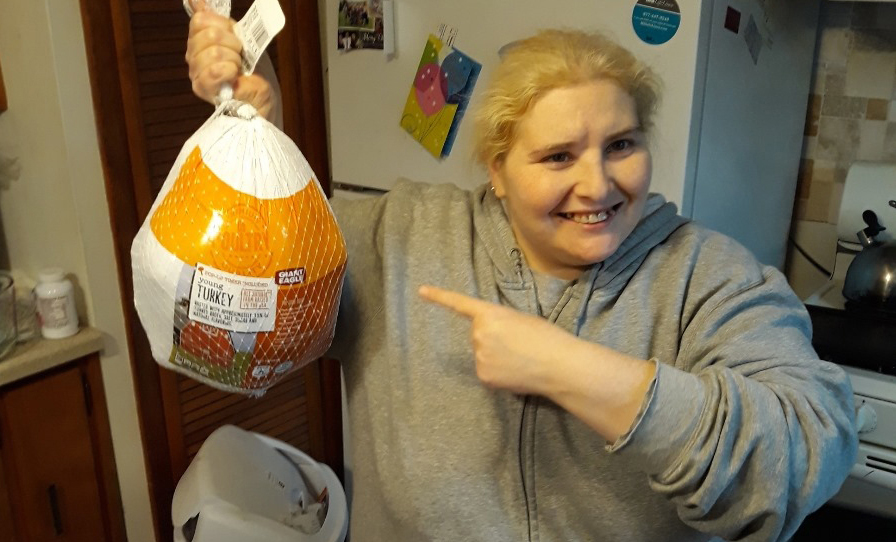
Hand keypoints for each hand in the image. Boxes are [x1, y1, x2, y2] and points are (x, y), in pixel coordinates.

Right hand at [186, 11, 276, 118]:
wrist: (264, 98)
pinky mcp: (202, 88)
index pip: (200, 19)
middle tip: (241, 56)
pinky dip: (229, 71)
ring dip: (234, 59)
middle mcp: (193, 54)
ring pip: (212, 52)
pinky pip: (212, 71)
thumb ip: (220, 19)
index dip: (224, 26)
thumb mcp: (243, 38)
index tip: (237, 37)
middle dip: (233, 43)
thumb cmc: (255, 71)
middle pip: (208, 34)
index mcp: (201, 39)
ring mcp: (195, 71)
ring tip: (238, 69)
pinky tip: (234, 77)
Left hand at [419, 285, 575, 395]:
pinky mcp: (484, 377)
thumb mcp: (520, 319)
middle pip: (479, 335)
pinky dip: (499, 372)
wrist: (558, 364)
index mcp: (490, 314)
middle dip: (494, 339)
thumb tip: (493, 340)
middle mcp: (478, 334)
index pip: (460, 304)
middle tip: (519, 343)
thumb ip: (499, 324)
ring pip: (483, 355)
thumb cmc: (546, 337)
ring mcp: (479, 356)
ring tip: (522, 358)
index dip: (440, 297)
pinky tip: (517, 371)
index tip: (421, 291)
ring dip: (497, 356)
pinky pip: (488, 372)